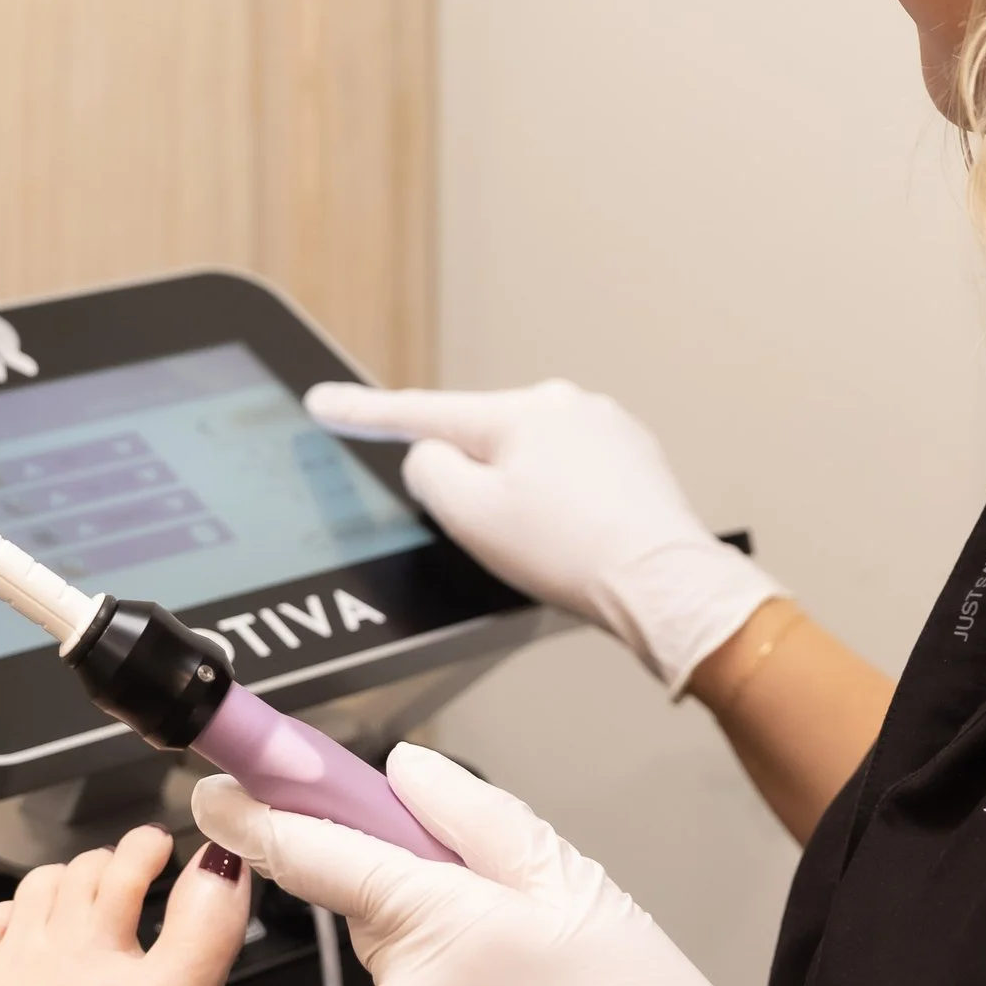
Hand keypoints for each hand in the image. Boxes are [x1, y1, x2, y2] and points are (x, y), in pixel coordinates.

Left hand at [0, 829, 250, 985]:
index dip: (152, 850)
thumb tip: (222, 874)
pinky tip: (13, 933)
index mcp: (104, 946)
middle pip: (84, 873)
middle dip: (112, 860)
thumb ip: (204, 936)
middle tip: (129, 862)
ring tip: (75, 890)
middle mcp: (47, 941)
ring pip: (34, 890)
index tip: (162, 848)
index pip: (133, 868)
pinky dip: (7, 919)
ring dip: (62, 883)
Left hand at [191, 746, 848, 985]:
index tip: (218, 791)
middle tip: (517, 933)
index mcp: (437, 926)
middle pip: (378, 925)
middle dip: (423, 913)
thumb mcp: (576, 885)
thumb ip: (473, 817)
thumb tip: (403, 773)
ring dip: (449, 985)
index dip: (259, 816)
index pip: (314, 855)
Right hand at [306, 377, 780, 691]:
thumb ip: (429, 471)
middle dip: (477, 485)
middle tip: (503, 540)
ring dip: (524, 498)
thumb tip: (431, 455)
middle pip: (482, 441)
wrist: (664, 584)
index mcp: (516, 412)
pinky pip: (571, 475)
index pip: (421, 412)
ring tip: (552, 548)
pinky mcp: (633, 457)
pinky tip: (576, 540)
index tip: (322, 401)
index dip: (363, 413)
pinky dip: (561, 505)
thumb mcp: (470, 517)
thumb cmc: (571, 553)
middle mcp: (563, 403)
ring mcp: (605, 426)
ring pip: (530, 461)